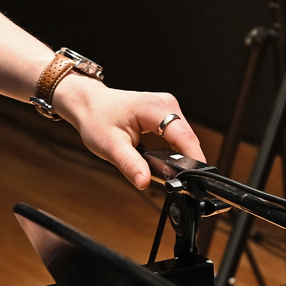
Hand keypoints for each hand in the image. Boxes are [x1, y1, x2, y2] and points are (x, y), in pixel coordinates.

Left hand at [55, 78, 203, 188]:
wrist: (90, 104)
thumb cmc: (97, 119)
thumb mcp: (110, 146)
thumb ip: (130, 165)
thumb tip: (145, 181)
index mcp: (154, 108)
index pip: (184, 136)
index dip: (193, 158)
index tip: (195, 178)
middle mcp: (166, 103)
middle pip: (188, 138)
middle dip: (186, 160)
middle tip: (176, 182)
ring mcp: (168, 106)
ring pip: (186, 137)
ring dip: (181, 155)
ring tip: (170, 172)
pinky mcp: (167, 113)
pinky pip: (179, 134)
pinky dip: (176, 149)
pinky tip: (168, 159)